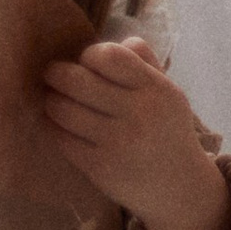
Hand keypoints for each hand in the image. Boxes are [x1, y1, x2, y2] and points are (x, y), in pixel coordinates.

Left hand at [41, 41, 230, 229]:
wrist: (179, 188)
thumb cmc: (167, 131)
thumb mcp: (168, 92)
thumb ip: (144, 60)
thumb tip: (113, 41)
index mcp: (156, 89)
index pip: (109, 56)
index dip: (90, 55)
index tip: (86, 63)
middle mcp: (139, 113)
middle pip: (78, 81)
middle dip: (56, 73)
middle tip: (51, 74)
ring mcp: (119, 142)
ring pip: (65, 110)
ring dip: (52, 101)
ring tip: (53, 100)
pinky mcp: (102, 168)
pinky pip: (63, 139)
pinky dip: (54, 129)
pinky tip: (57, 125)